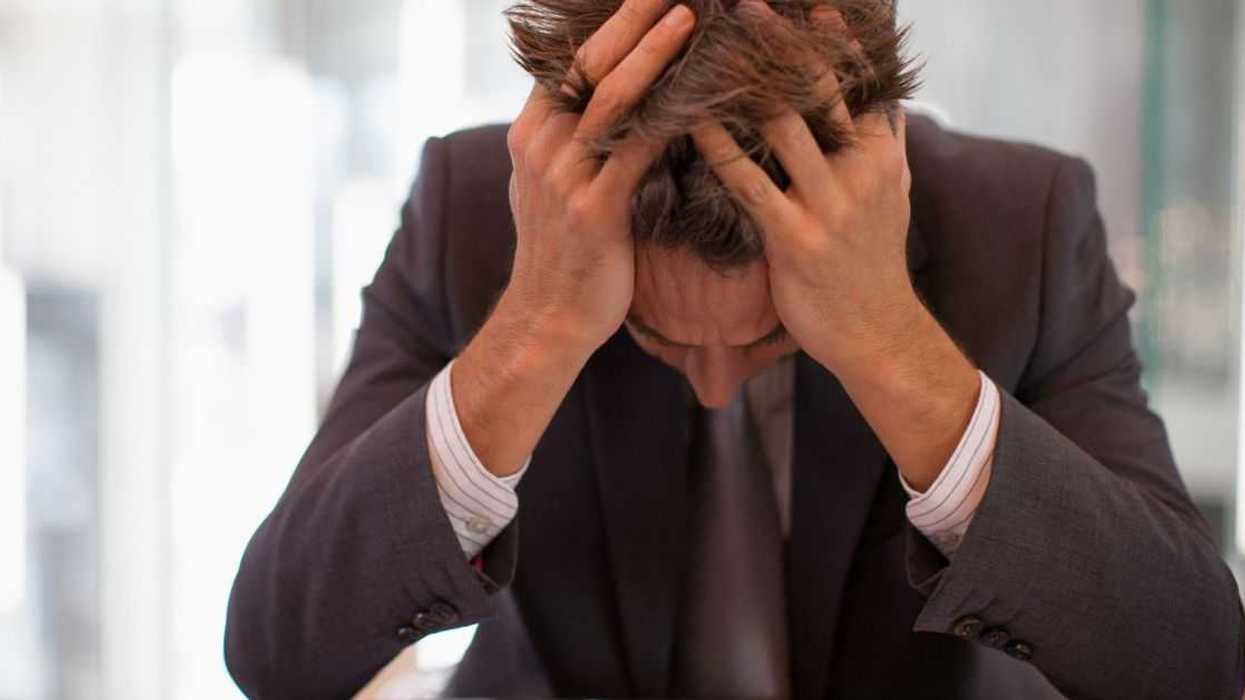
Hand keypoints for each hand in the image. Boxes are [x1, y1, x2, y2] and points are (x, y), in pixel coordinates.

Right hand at [500, 0, 695, 355]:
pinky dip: (675, 118)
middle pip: (589, 61)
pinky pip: (639, 150)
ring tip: (691, 17)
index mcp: (532, 131)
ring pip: (612, 98)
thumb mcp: (549, 184)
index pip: (572, 58)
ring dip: (654, 53)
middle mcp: (542, 144)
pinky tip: (708, 98)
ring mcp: (565, 176)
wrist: (549, 318)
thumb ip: (568, 140)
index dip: (612, 21)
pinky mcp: (595, 209)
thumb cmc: (564, 251)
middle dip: (633, 16)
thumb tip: (597, 103)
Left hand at [690, 2, 978, 488]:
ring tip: (705, 46)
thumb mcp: (891, 194)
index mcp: (881, 152)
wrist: (875, 332)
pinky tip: (690, 119)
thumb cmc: (871, 261)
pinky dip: (718, 146)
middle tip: (743, 3)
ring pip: (782, 125)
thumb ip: (882, 143)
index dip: (833, 36)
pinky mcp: (795, 238)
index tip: (809, 0)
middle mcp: (860, 169)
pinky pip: (749, 182)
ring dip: (740, 82)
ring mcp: (830, 204)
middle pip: (818, 87)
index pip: (859, 77)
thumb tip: (880, 98)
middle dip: (780, 42)